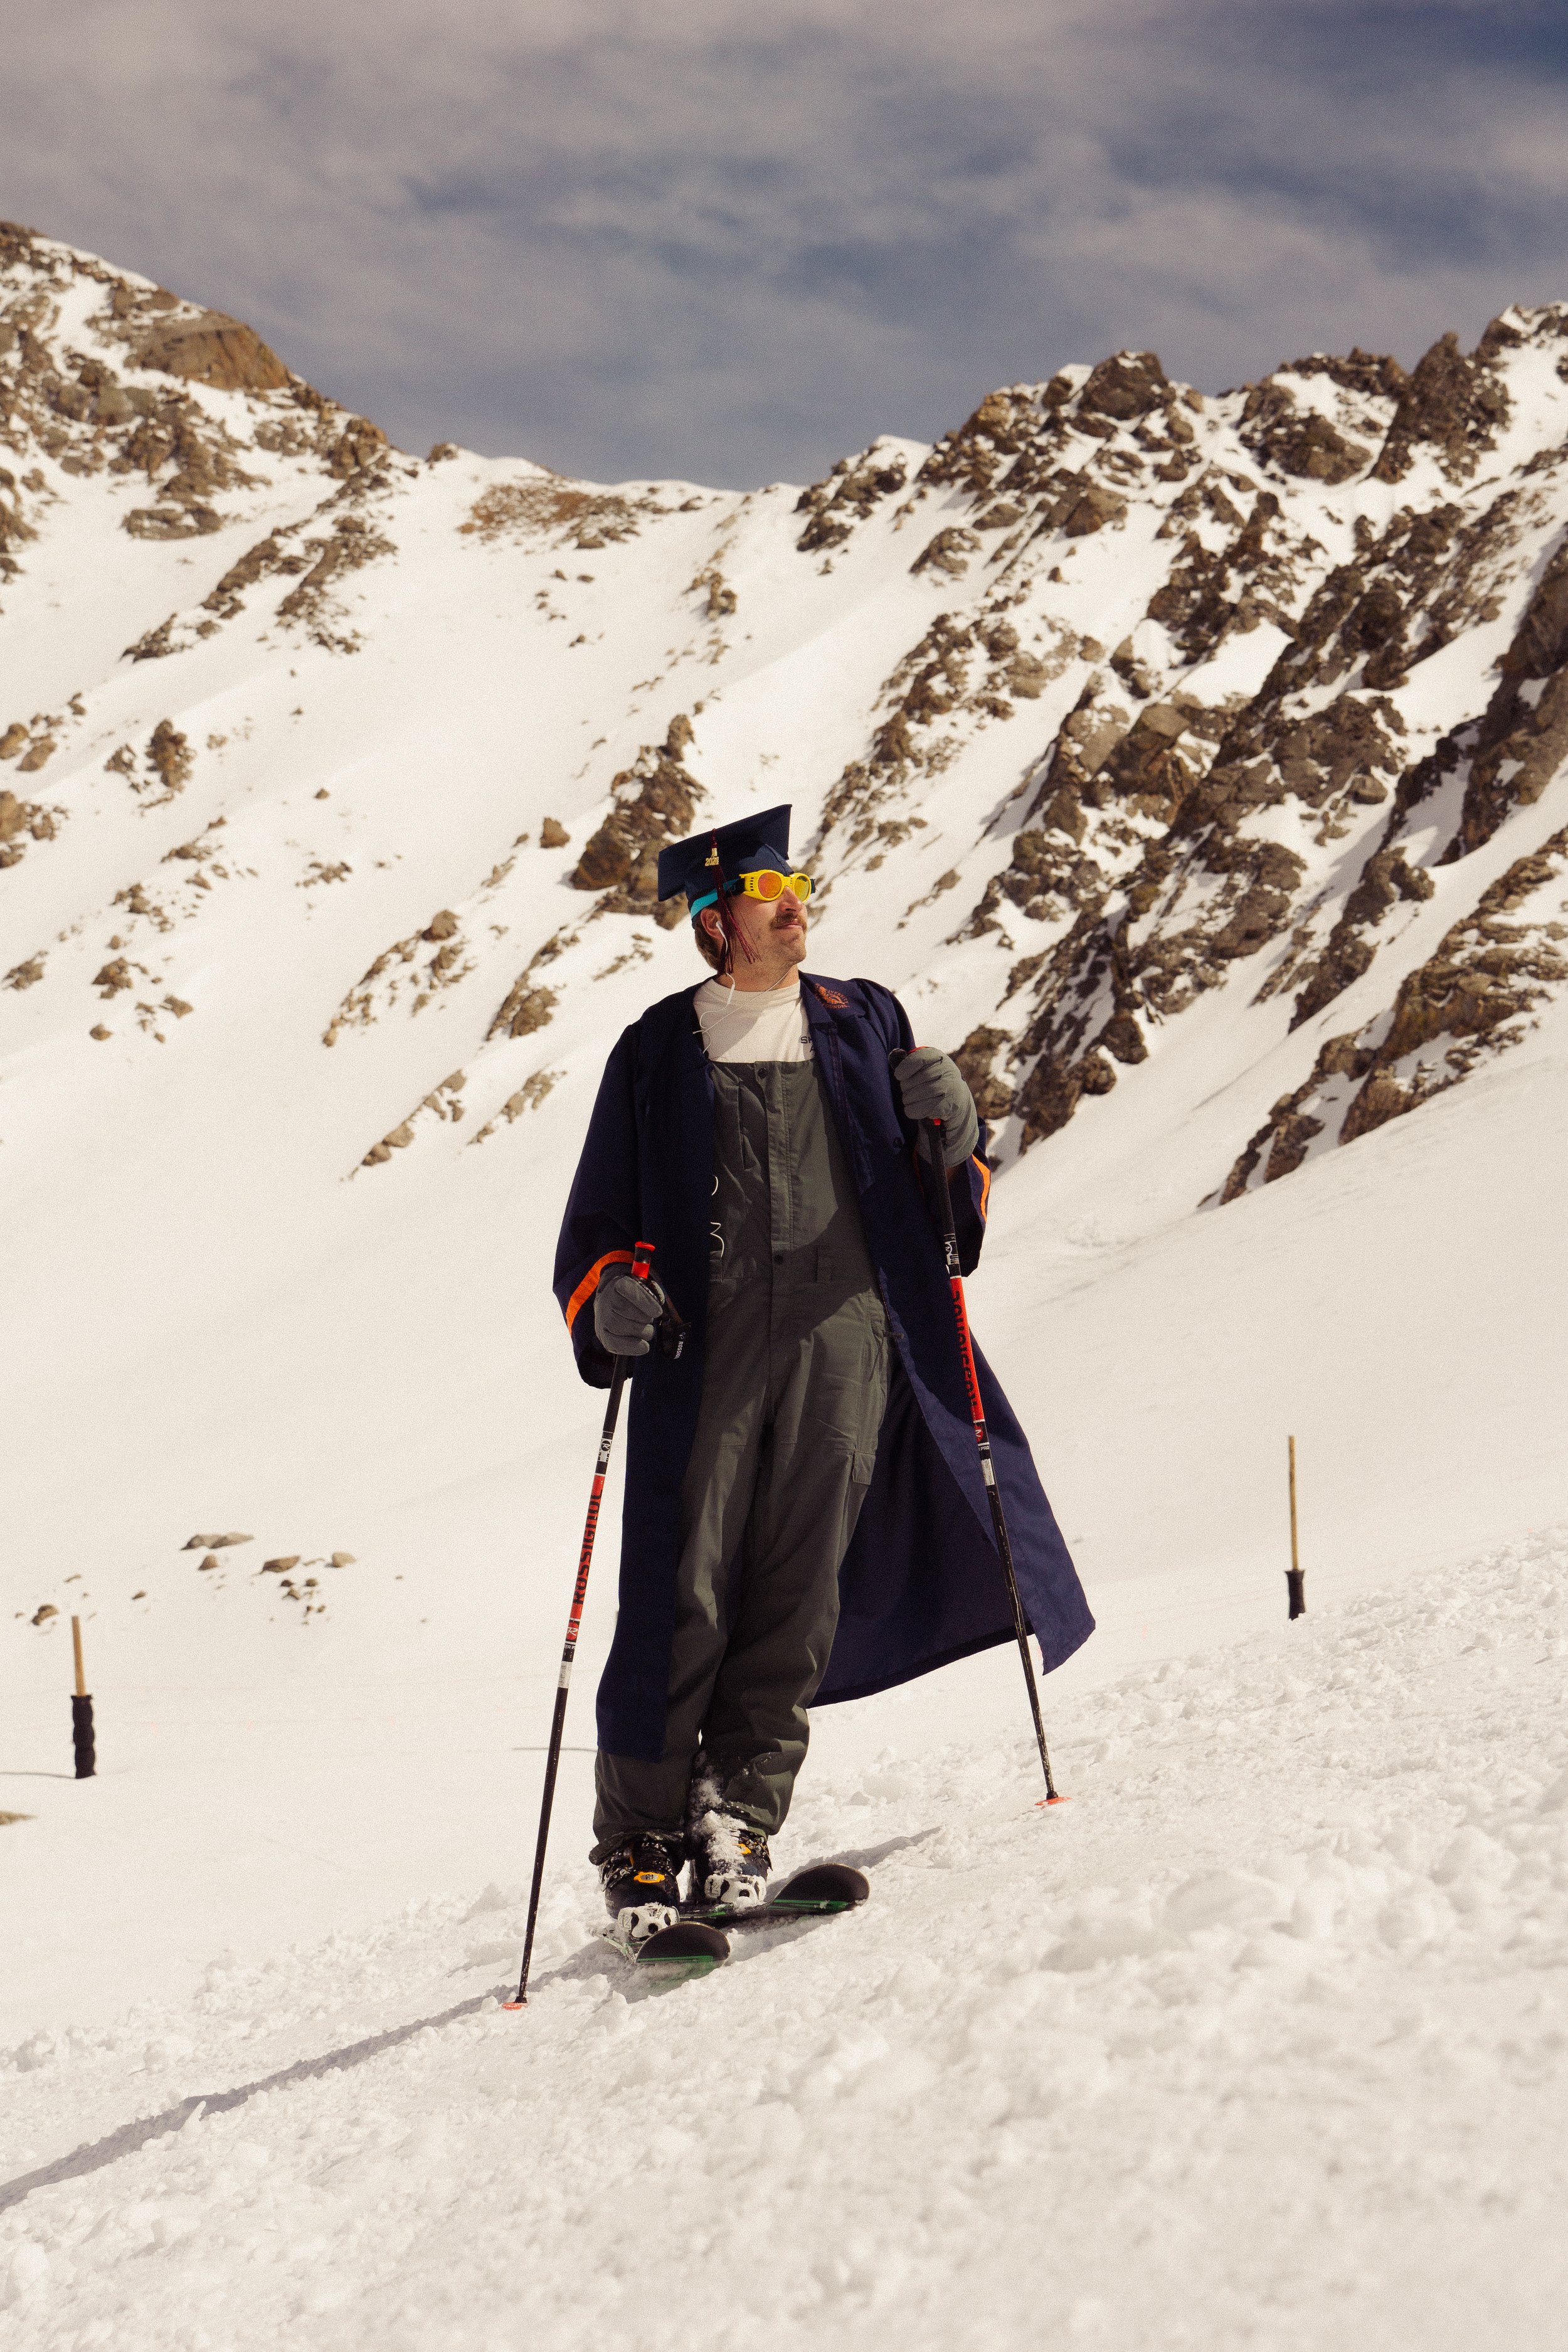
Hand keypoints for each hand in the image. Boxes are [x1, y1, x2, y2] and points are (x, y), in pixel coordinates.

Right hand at [594, 1270, 666, 1355]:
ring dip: (640, 1332)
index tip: (658, 1312)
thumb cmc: (633, 1297)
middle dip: (643, 1318)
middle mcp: (606, 1299)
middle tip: (650, 1321)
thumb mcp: (644, 1288)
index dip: (644, 1301)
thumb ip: (653, 1292)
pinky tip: (644, 1347)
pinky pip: (614, 1343)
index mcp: (619, 1284)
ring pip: (619, 1327)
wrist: (610, 1303)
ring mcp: (602, 1318)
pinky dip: (632, 1347)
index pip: (629, 1289)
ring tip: (647, 1330)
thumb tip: (658, 1304)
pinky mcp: (602, 1334)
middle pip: (624, 1309)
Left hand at [895, 1046, 979, 1167]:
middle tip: (906, 1090)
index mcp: (937, 1056)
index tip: (899, 1076)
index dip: (905, 1068)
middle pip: (917, 1079)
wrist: (956, 1097)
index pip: (919, 1059)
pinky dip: (914, 1111)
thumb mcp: (924, 1065)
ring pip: (918, 1095)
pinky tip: (916, 1109)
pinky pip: (922, 1109)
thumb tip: (893, 1056)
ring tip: (909, 1100)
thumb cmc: (932, 1078)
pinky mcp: (948, 1105)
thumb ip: (909, 1060)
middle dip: (906, 1087)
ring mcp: (949, 1088)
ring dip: (908, 1100)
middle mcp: (947, 1070)